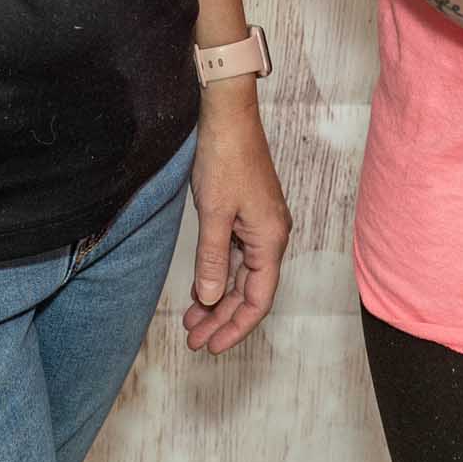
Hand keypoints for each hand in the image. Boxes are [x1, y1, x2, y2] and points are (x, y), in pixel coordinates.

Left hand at [183, 90, 287, 355]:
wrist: (228, 115)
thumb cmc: (226, 158)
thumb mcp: (214, 214)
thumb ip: (212, 259)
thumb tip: (209, 298)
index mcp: (270, 239)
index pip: (258, 299)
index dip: (235, 326)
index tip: (212, 346)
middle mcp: (271, 236)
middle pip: (249, 292)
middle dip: (221, 319)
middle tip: (194, 340)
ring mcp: (260, 226)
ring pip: (240, 276)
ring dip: (217, 299)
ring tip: (191, 322)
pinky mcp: (247, 215)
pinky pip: (235, 257)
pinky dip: (217, 275)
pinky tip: (199, 289)